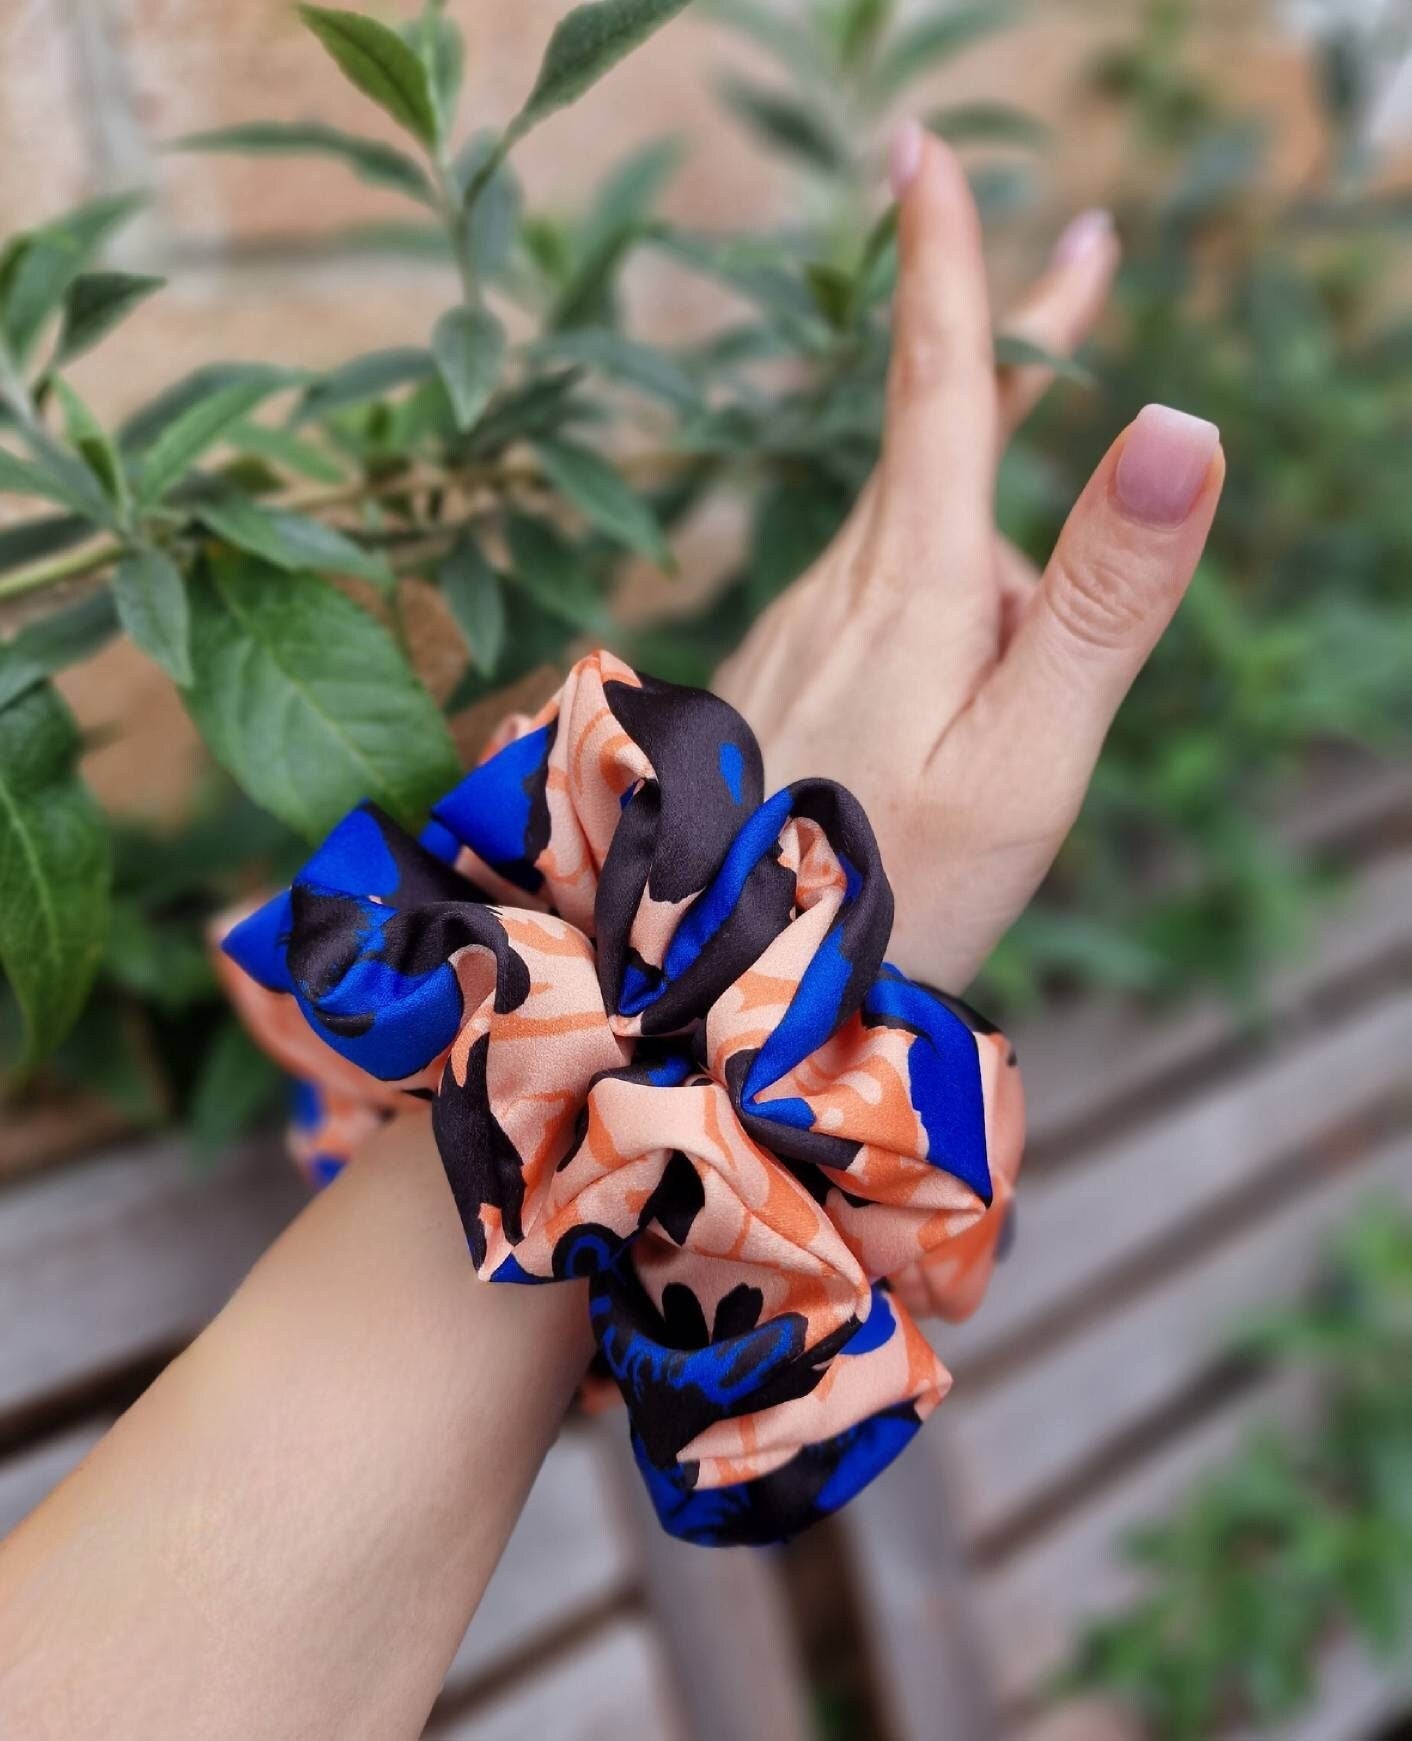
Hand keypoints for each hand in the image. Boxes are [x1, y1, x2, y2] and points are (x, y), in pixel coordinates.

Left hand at [716, 124, 1224, 994]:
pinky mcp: (782, 682)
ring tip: (1026, 598)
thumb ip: (1104, 597)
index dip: (944, 265)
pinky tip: (946, 693)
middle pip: (932, 439)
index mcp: (908, 585)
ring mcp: (801, 634)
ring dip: (978, 515)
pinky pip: (876, 607)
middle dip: (1006, 346)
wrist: (721, 986)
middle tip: (1087, 257)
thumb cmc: (891, 884)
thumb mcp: (1030, 750)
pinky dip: (933, 605)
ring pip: (911, 540)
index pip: (938, 388)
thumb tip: (1180, 421)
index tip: (927, 157)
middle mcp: (839, 586)